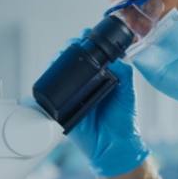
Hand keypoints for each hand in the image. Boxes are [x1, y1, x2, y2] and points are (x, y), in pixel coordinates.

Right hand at [64, 31, 148, 176]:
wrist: (114, 145)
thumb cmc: (122, 120)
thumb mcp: (128, 91)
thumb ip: (124, 72)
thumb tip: (116, 59)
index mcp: (100, 78)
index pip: (90, 55)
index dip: (87, 43)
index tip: (87, 34)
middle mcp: (85, 84)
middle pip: (72, 60)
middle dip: (71, 48)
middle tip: (75, 42)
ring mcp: (72, 95)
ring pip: (59, 72)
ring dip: (59, 60)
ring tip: (64, 53)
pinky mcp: (61, 108)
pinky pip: (51, 92)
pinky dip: (49, 80)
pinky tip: (53, 70)